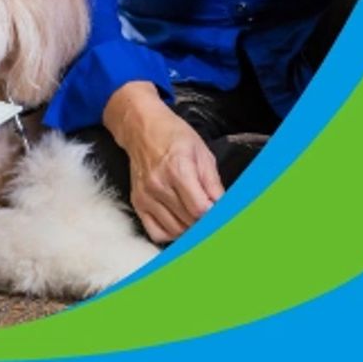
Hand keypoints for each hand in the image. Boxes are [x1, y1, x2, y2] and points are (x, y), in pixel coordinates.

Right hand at [105, 82, 223, 243]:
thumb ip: (213, 183)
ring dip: (190, 229)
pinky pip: (155, 232)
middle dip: (205, 223)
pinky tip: (178, 221)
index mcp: (177, 169)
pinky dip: (170, 233)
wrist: (141, 128)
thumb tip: (225, 208)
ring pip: (174, 230)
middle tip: (212, 215)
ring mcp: (146, 195)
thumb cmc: (173, 136)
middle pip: (189, 222)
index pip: (200, 209)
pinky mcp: (137, 202)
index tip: (221, 213)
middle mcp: (158, 185)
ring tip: (196, 217)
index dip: (215, 215)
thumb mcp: (202, 153)